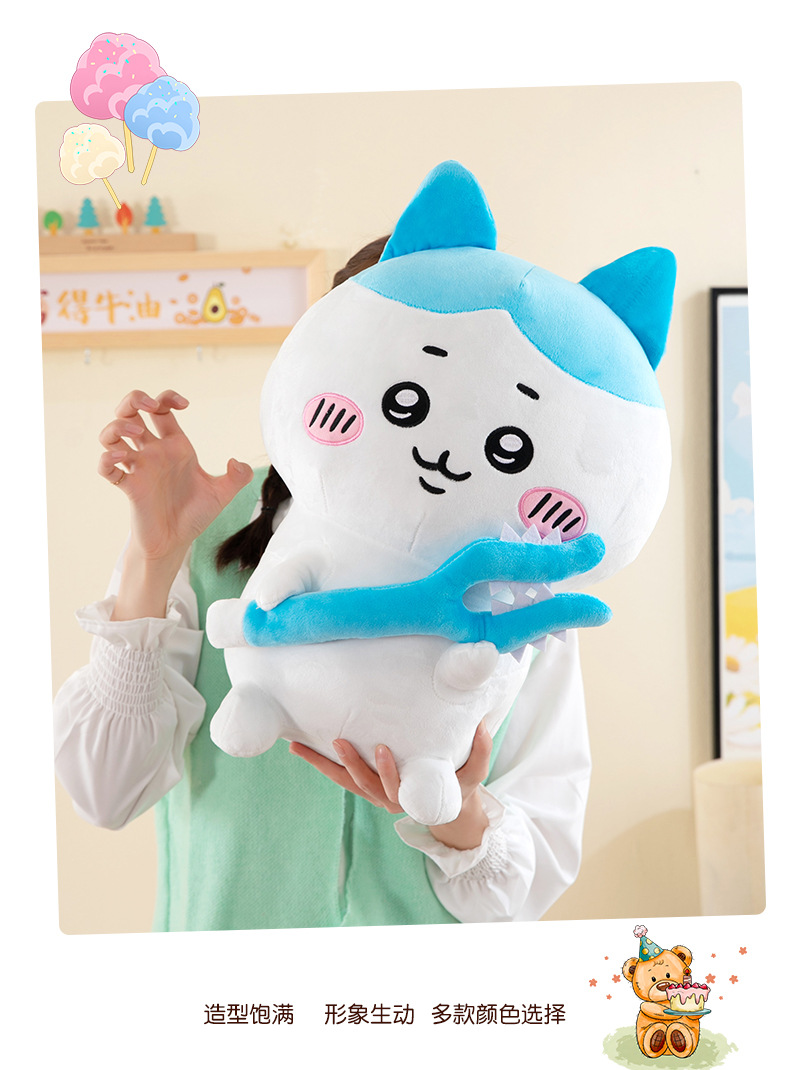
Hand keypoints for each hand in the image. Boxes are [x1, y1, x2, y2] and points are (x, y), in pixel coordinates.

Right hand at [99, 390, 252, 618]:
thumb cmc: (194, 516)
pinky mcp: (129, 486)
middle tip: (149, 406)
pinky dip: (107, 460)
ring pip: (112, 435)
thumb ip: (237, 477)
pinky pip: (106, 467)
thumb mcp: (222, 495)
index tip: (184, 404)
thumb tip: (237, 462)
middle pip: (130, 412)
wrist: (177, 543)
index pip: (162, 410)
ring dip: (118, 426)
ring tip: (136, 434)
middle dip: (134, 399)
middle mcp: (153, 452)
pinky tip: (122, 459)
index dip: (167, 398)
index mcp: (175, 446)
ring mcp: (138, 468)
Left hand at [289, 720, 492, 848]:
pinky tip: (300, 747)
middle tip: (339, 741)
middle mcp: (388, 799)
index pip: (396, 786)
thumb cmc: (460, 786)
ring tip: (299, 746)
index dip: (388, 771)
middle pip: (363, 784)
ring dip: (322, 765)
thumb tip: (484, 724)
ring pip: (344, 782)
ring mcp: (372, 794)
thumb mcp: (476, 773)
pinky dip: (320, 763)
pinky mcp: (363, 786)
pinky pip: (338, 777)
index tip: (382, 749)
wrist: (445, 807)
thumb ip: (481, 750)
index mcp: (412, 796)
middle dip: (350, 764)